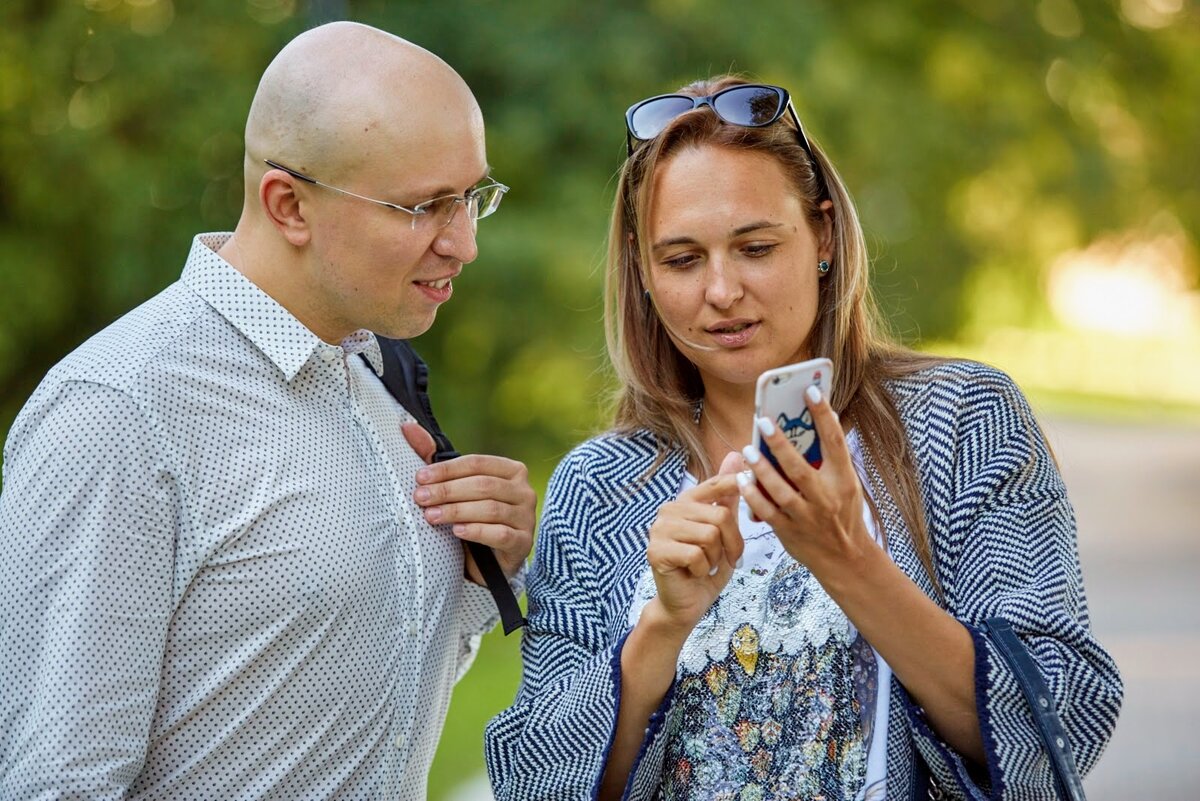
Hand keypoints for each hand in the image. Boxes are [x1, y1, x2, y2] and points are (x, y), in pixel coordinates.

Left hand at [403, 422, 534, 580]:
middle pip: (483, 485)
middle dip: (447, 491)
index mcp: (512, 470)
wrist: (489, 559)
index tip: (420, 477)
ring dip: (456, 511)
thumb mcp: (456, 486)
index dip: (447, 469)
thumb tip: (406, 427)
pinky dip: (477, 531)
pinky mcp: (523, 542)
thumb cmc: (473, 515)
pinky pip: (501, 534)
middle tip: (420, 498)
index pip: (477, 463)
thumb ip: (434, 457)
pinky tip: (457, 531)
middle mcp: (524, 491)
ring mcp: (526, 517)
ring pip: (491, 509)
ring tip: (431, 516)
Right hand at [645, 452, 743, 632]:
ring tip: (707, 564)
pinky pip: (696, 555)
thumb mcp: (723, 531)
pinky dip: (703, 569)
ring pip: (710, 535)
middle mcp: (669, 510)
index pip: (715, 484)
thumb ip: (727, 497)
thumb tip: (735, 454)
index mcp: (686, 501)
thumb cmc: (706, 566)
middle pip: (720, 516)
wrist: (686, 603)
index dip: (735, 484)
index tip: (751, 482)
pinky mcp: (656, 551)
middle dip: (731, 543)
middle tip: (726, 558)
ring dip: (716, 557)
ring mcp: (659, 529)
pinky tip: (693, 573)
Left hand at [737, 387, 873, 575]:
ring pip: (780, 491)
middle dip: (781, 445)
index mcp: (844, 481)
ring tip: (747, 449)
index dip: (824, 414)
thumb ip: (829, 460)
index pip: (835, 442)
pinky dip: (753, 495)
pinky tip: (742, 479)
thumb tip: (809, 423)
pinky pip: (767, 512)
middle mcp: (826, 499)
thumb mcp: (846, 485)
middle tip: (764, 421)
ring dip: (761, 469)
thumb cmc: (842, 513)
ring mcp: (807, 517)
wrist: (846, 559)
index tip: (811, 390)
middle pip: (801, 468)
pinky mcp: (789, 532)